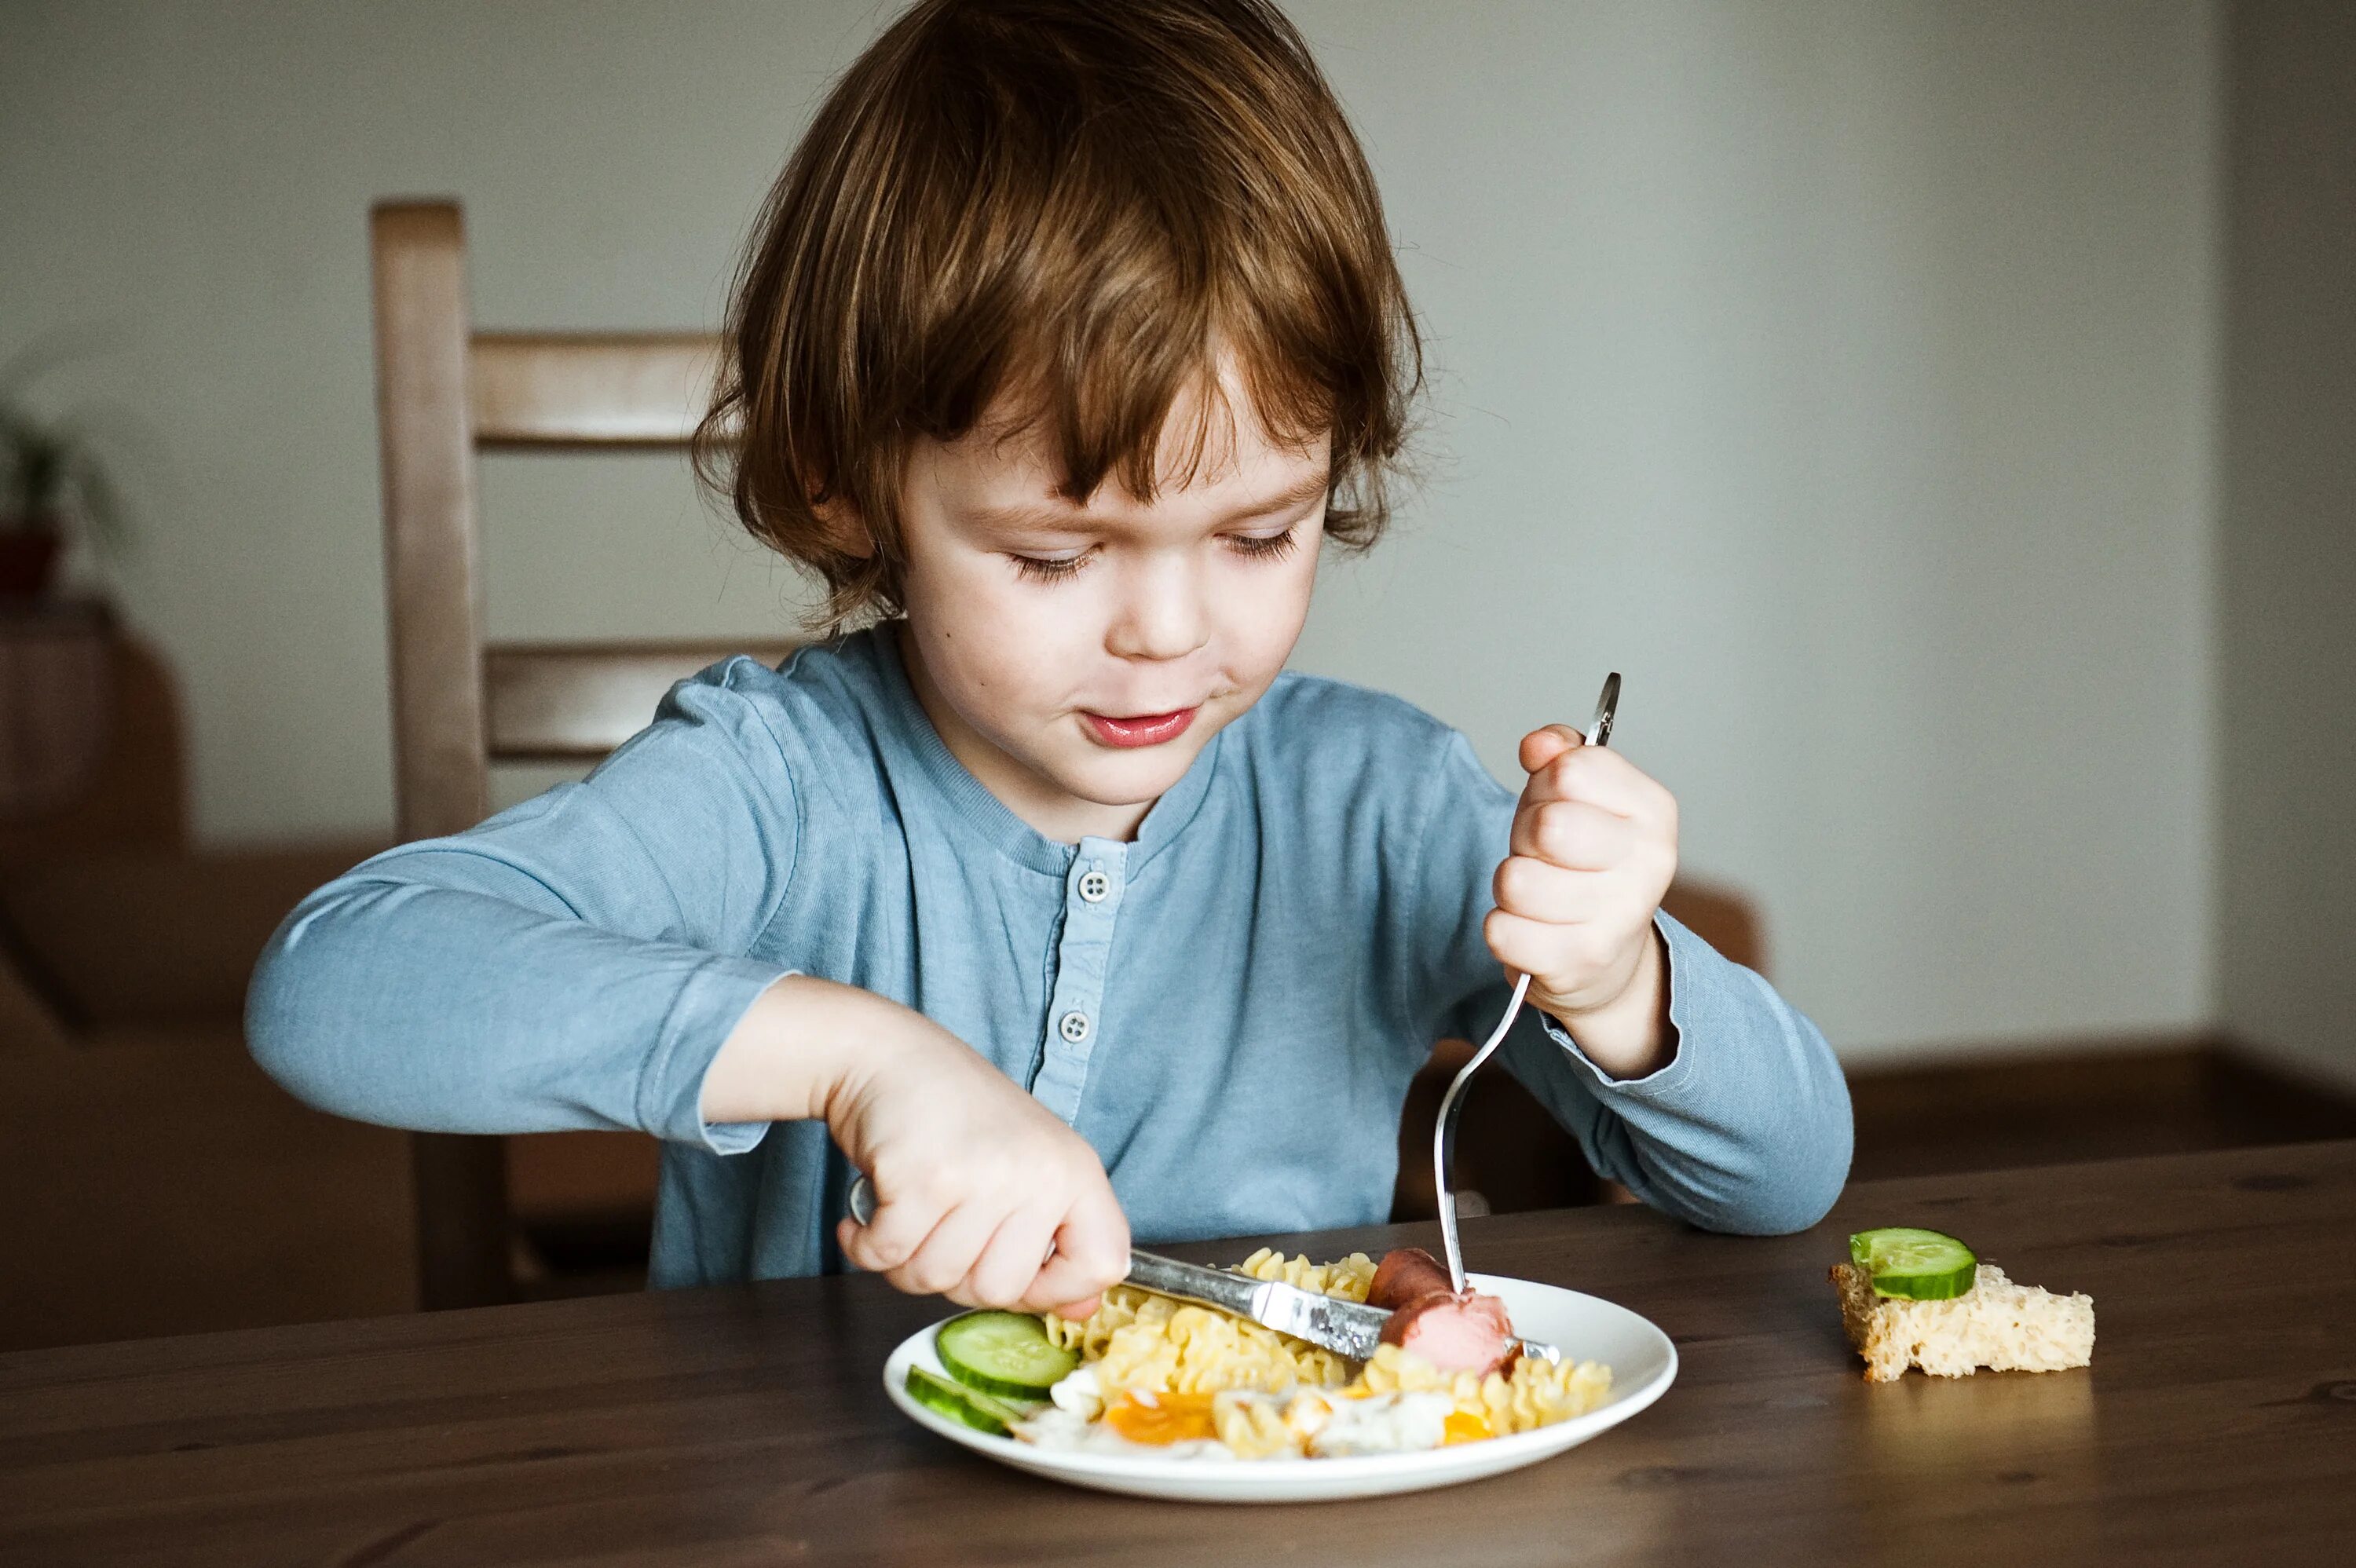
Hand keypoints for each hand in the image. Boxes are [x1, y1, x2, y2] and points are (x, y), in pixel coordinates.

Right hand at [703, 976, 1128, 1316]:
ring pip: (938, 1278)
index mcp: (1075, 1171)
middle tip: (939, 1228)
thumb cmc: (957, 1115)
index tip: (1016, 1270)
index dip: (1058, 1288)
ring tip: (905, 1215)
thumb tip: (1081, 1311)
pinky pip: (890, 1256)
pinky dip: (865, 1246)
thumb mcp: (1029, 1165)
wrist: (889, 1055)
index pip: (1104, 1263)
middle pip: (1000, 1290)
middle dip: (956, 1277)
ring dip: (905, 1262)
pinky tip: (865, 1217)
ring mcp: (982, 1176)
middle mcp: (1039, 1173)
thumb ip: (1057, 1239)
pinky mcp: (924, 1178)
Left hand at [1484, 725, 1679, 1076]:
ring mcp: (1616, 919)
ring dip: (1511, 883)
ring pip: (1516, 880)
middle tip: (1542, 852)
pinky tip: (1531, 927)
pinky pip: (1501, 929)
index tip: (1558, 802)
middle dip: (1526, 833)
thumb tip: (1538, 745)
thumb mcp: (1582, 797)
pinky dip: (1503, 927)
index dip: (1547, 782)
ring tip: (1538, 891)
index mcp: (1654, 812)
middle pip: (1547, 825)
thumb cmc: (1587, 862)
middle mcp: (1648, 866)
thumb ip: (1561, 755)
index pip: (1572, 770)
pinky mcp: (1577, 964)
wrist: (1608, 958)